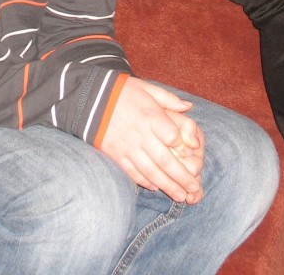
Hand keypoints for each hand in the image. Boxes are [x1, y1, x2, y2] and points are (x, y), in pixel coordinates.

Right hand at [100, 77, 204, 203]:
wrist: (90, 99)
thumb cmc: (122, 92)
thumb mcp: (146, 87)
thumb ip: (168, 99)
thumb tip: (189, 107)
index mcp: (149, 115)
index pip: (171, 135)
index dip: (183, 144)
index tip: (192, 150)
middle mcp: (140, 134)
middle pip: (164, 160)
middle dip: (181, 177)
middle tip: (194, 189)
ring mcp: (127, 147)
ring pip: (150, 171)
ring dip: (167, 185)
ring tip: (181, 196)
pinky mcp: (116, 156)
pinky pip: (133, 173)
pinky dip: (146, 182)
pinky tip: (157, 188)